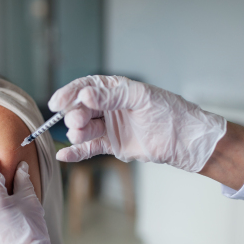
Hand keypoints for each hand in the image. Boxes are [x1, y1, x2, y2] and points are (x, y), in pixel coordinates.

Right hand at [49, 76, 226, 171]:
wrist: (186, 140)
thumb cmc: (169, 112)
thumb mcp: (140, 98)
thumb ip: (111, 97)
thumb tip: (84, 96)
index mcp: (116, 89)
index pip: (86, 87)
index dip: (70, 93)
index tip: (57, 102)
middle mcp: (110, 107)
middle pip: (81, 109)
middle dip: (75, 115)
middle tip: (78, 121)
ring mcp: (110, 127)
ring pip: (84, 129)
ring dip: (77, 132)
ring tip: (79, 135)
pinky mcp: (113, 145)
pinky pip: (90, 148)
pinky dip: (77, 152)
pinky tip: (64, 155)